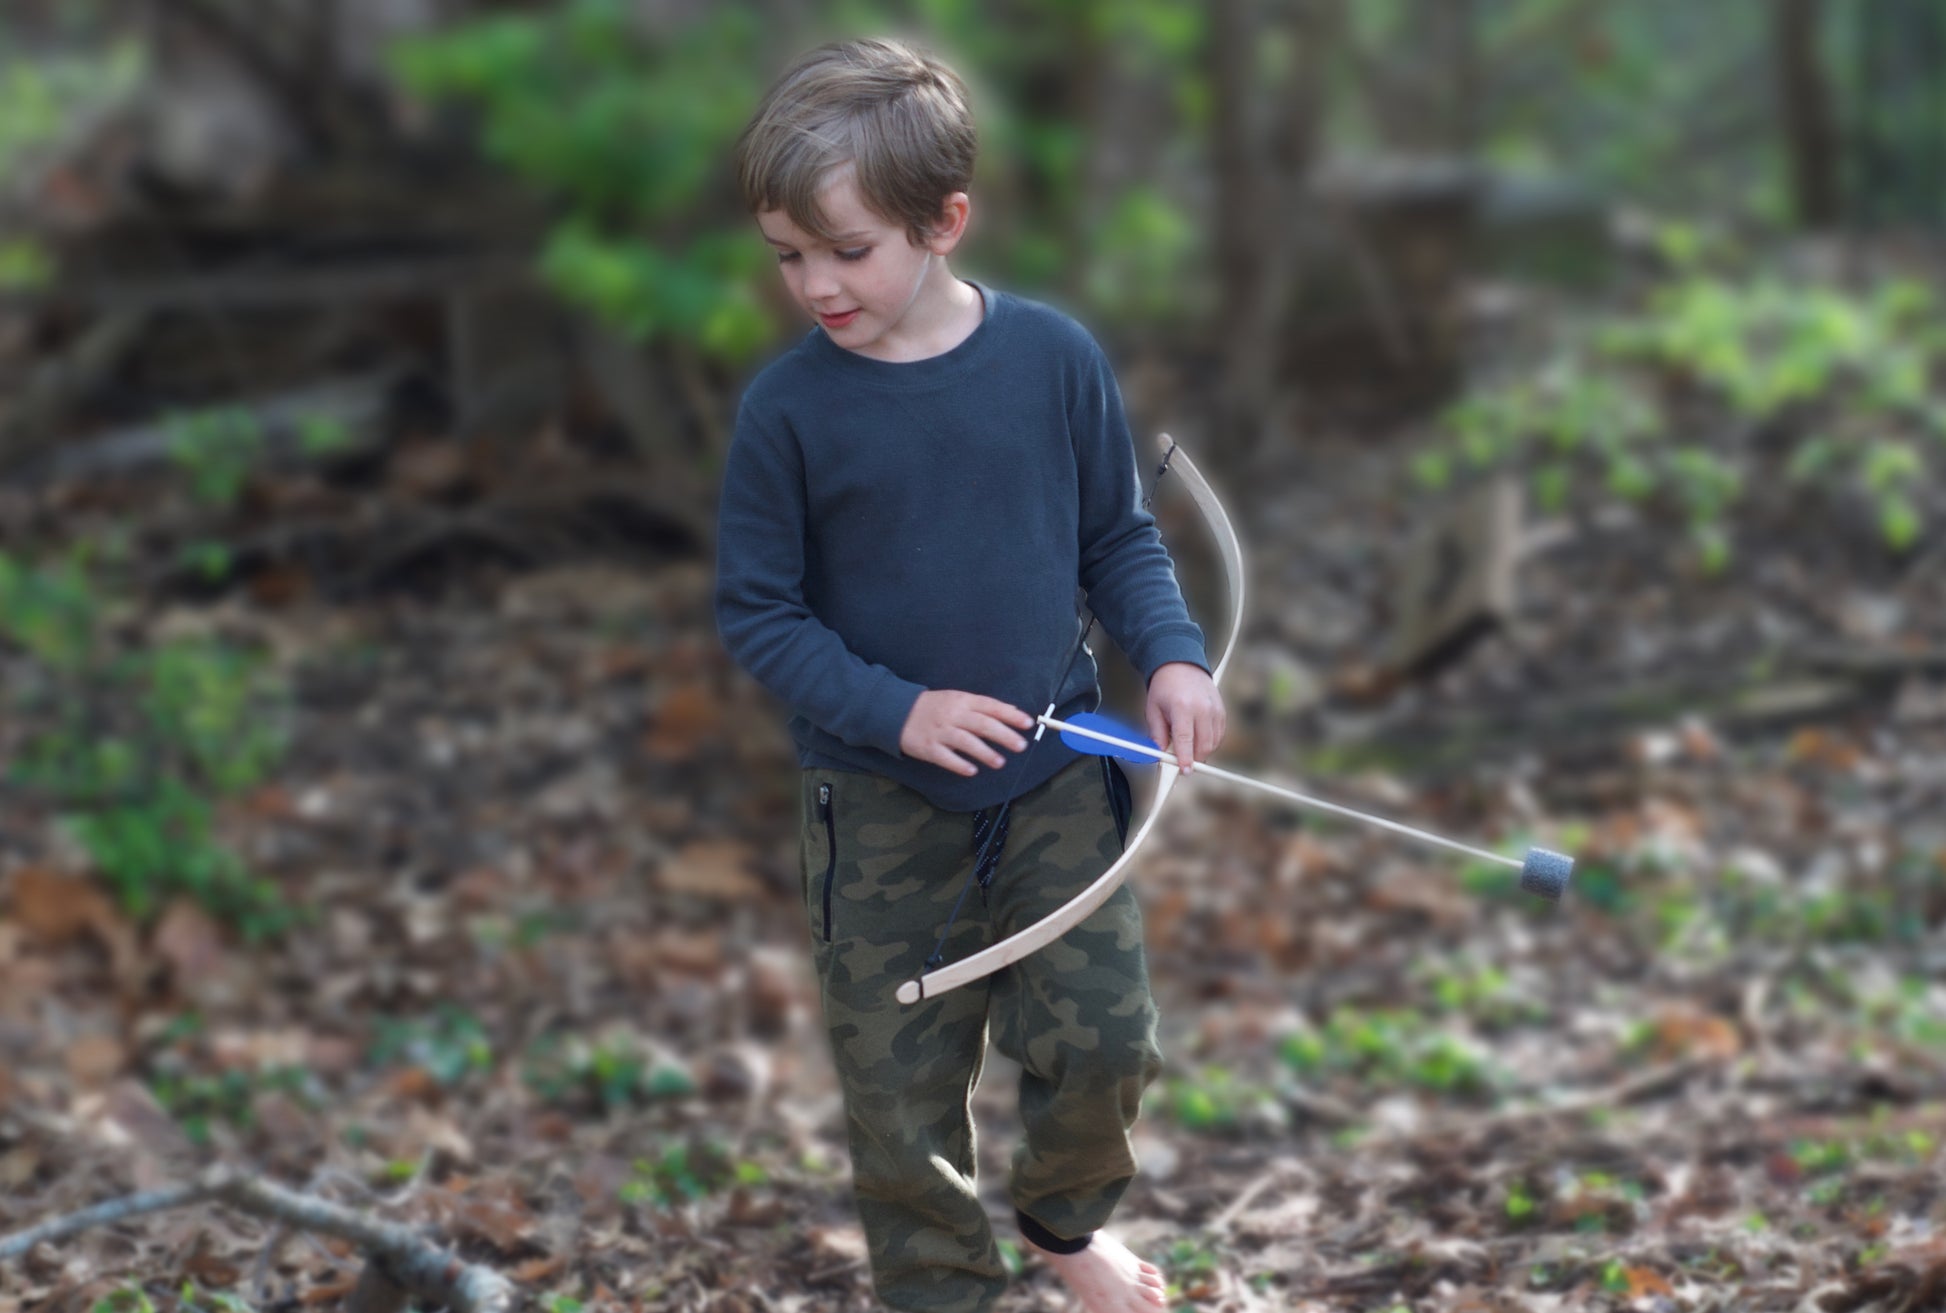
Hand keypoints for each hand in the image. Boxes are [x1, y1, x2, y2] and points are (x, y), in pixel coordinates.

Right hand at [900, 690, 1034, 776]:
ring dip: (985, 752)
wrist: (898, 712)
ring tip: (1000, 762)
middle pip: (982, 724)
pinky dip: (959, 764)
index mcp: (962, 700)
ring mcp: (940, 732)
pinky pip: (946, 757)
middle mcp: (953, 715)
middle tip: (1021, 746)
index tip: (1028, 723)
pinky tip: (972, 771)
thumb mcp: (958, 699)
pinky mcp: (928, 747)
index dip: (1010, 715)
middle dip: (1004, 735)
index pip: (990, 706)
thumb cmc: (935, 706)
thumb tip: (1013, 712)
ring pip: (966, 742)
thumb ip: (984, 706)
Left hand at [1145, 661, 1224, 771]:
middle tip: (1183, 762)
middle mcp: (1202, 709)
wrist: (1182, 665)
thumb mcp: (1153, 709)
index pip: (1186, 740)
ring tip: (1187, 743)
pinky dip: (1209, 742)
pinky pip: (1219, 735)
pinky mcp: (1222, 711)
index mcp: (1182, 707)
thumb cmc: (1165, 687)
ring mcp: (1215, 710)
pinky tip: (1198, 737)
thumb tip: (1161, 754)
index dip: (1185, 758)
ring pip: (1213, 743)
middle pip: (1203, 745)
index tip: (1185, 770)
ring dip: (1201, 751)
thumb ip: (1157, 734)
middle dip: (1194, 759)